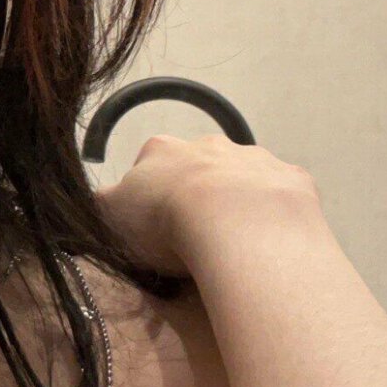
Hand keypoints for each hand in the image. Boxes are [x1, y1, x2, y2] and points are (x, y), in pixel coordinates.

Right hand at [91, 133, 326, 274]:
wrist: (237, 222)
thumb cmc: (164, 222)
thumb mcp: (111, 217)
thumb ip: (101, 207)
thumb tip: (95, 203)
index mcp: (161, 150)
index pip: (148, 165)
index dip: (150, 196)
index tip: (156, 227)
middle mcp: (208, 144)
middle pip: (198, 167)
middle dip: (198, 194)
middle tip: (196, 236)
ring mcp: (254, 158)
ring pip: (242, 178)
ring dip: (238, 202)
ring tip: (236, 242)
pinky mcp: (291, 178)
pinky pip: (280, 195)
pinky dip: (273, 213)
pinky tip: (269, 241)